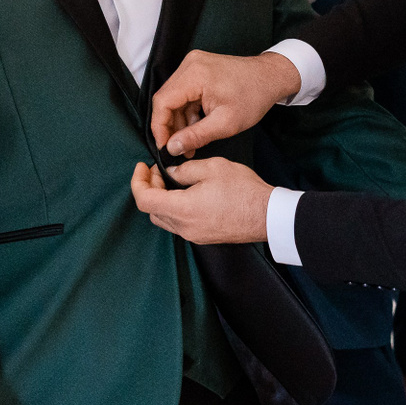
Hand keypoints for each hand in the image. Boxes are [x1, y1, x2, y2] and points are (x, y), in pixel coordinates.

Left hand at [130, 159, 271, 243]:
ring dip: (161, 200)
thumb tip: (171, 172)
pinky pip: (179, 224)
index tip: (142, 167)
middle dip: (149, 188)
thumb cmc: (244, 191)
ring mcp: (194, 235)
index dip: (138, 182)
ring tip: (172, 181)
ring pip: (164, 219)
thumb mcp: (212, 167)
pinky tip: (186, 194)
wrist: (268, 215)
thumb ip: (185, 169)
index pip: (144, 200)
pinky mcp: (203, 237)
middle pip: (151, 211)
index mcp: (183, 209)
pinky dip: (174, 208)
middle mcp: (184, 227)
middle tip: (159, 171)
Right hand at [150, 49, 301, 156]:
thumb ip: (195, 137)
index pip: (162, 102)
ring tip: (190, 143)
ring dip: (179, 120)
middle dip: (170, 126)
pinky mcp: (198, 68)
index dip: (159, 127)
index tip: (163, 147)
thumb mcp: (225, 123)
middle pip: (166, 99)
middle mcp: (189, 64)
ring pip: (174, 97)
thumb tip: (172, 148)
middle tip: (178, 149)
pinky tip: (196, 128)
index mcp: (194, 74)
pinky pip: (184, 92)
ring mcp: (193, 64)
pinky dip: (187, 111)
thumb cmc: (253, 97)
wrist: (271, 78)